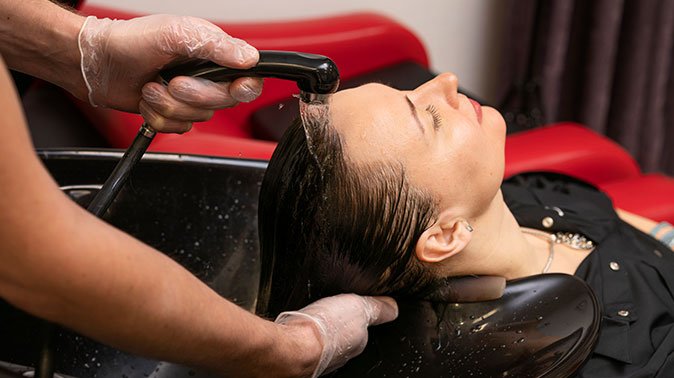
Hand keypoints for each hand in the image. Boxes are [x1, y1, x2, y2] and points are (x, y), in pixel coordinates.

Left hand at [78, 15, 262, 132]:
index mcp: (213, 55)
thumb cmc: (131, 41)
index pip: (248, 78)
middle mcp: (205, 77)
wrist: (98, 63)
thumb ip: (216, 45)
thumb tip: (249, 58)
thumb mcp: (177, 34)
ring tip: (151, 86)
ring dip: (168, 106)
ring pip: (198, 119)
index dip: (245, 88)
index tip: (234, 88)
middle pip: (222, 103)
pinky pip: (179, 129)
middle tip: (170, 80)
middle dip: (192, 95)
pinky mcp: (173, 114)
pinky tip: (148, 99)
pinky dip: (158, 117)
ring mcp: (189, 98)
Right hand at [275, 294, 397, 377]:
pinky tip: (300, 326)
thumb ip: (378, 309)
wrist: (294, 344)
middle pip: (344, 337)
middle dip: (339, 325)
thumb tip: (393, 308)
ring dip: (321, 330)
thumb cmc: (325, 328)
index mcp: (358, 342)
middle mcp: (341, 354)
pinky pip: (305, 342)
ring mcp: (321, 357)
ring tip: (316, 317)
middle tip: (333, 310)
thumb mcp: (360, 307)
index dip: (358, 317)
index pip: (363, 331)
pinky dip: (303, 334)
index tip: (354, 307)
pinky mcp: (300, 355)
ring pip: (325, 341)